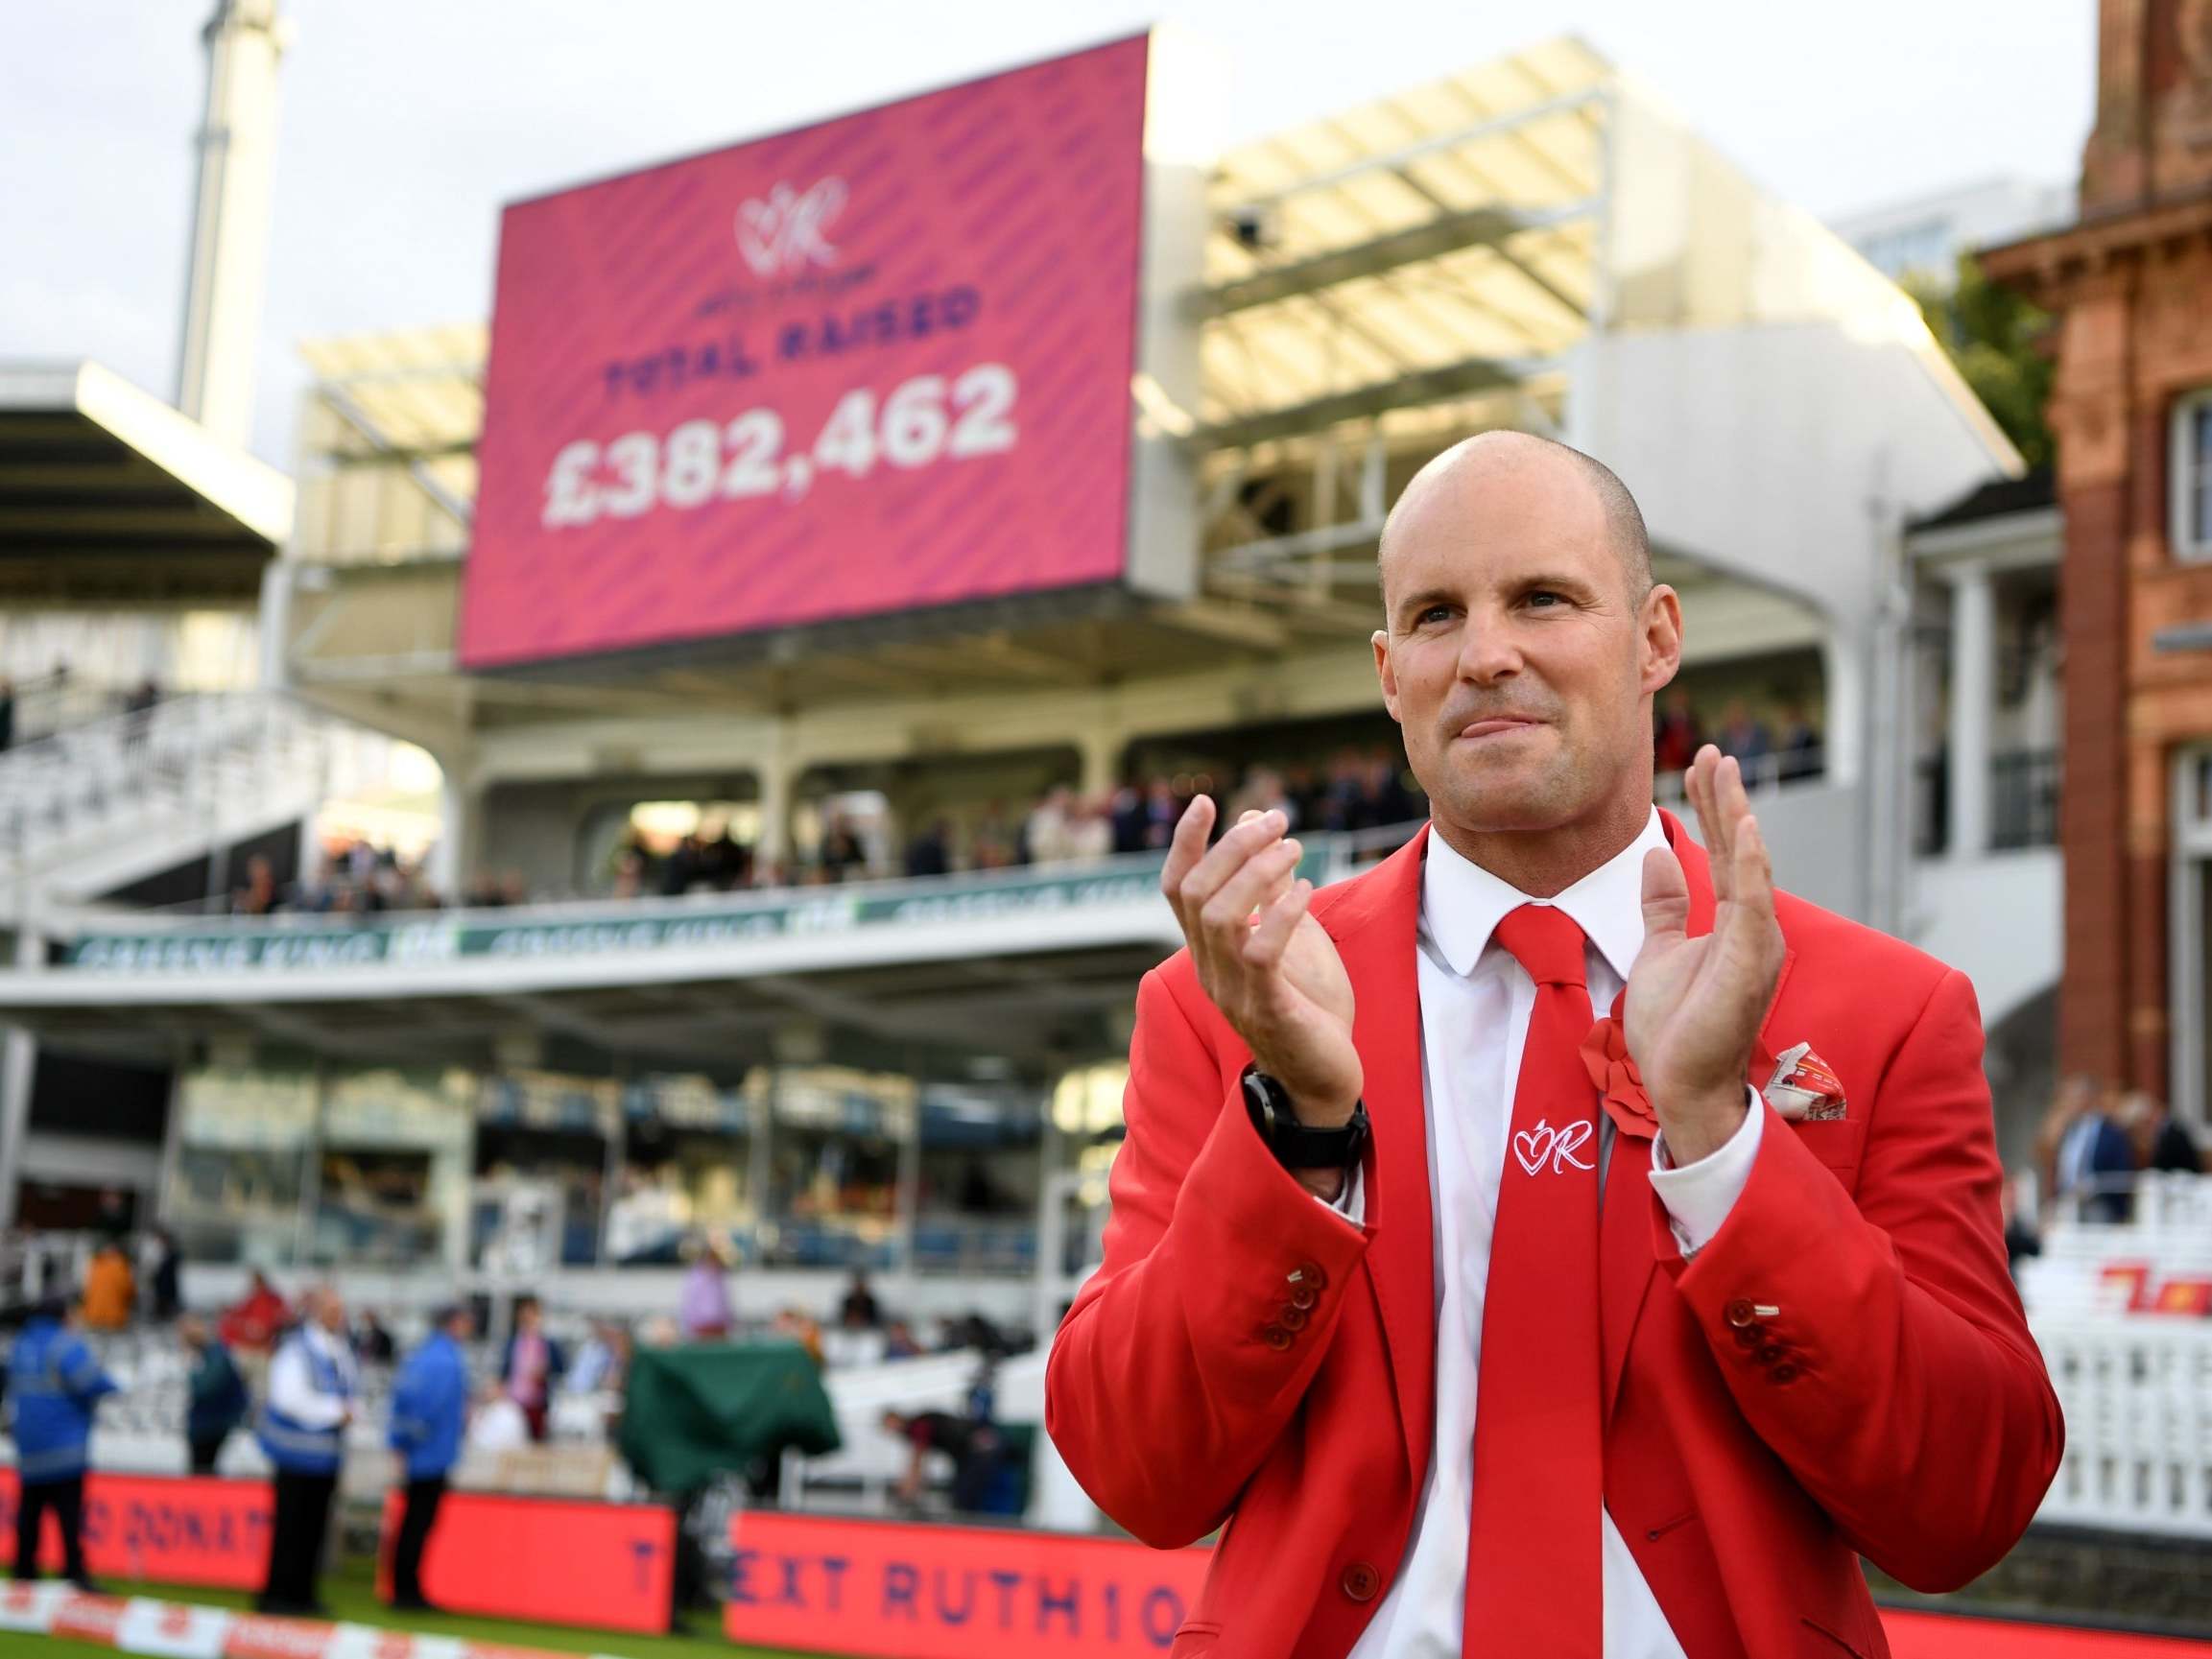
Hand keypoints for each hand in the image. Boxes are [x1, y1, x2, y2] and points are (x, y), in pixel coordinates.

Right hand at [1161, 797, 1361, 1126]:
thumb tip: (1256, 825)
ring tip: (1295, 848)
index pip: (1176, 889)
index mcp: (1208, 950)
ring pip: (1220, 915)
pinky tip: (1306, 889)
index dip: (1185, 843)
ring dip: (1258, 871)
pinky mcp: (1266, 1007)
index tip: (1208, 801)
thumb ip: (1272, 886)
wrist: (1324, 1080)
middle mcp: (1210, 968)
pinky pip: (1259, 951)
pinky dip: (1281, 911)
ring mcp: (1233, 990)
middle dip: (1234, 847)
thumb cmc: (1309, 1007)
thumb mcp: (1293, 934)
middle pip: (1197, 892)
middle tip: (1278, 820)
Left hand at [1625, 748, 1785, 1163]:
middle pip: (1738, 849)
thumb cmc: (1677, 1028)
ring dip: (1737, 815)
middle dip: (1724, 799)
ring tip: (1725, 770)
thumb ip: (1664, 907)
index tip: (1700, 765)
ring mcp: (1756, 942)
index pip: (1724, 854)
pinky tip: (1744, 826)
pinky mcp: (1751, 960)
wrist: (1680, 1085)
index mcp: (1732, 923)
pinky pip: (1753, 902)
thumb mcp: (1658, 951)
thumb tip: (1656, 857)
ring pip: (1749, 865)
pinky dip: (1751, 863)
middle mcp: (1752, 926)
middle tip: (1713, 751)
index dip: (1712, 808)